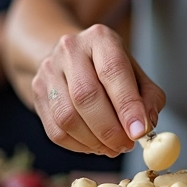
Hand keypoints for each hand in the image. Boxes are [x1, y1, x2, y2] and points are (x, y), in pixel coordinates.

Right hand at [31, 24, 165, 157]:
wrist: (70, 58)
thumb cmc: (109, 69)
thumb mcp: (136, 73)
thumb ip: (149, 98)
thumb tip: (147, 125)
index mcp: (101, 38)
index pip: (113, 72)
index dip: (127, 105)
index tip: (139, 132)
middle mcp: (71, 49)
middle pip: (86, 96)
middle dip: (110, 129)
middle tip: (126, 145)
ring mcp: (49, 70)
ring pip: (67, 117)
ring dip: (94, 141)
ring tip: (112, 147)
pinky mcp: (37, 92)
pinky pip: (56, 130)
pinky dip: (78, 146)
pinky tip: (94, 145)